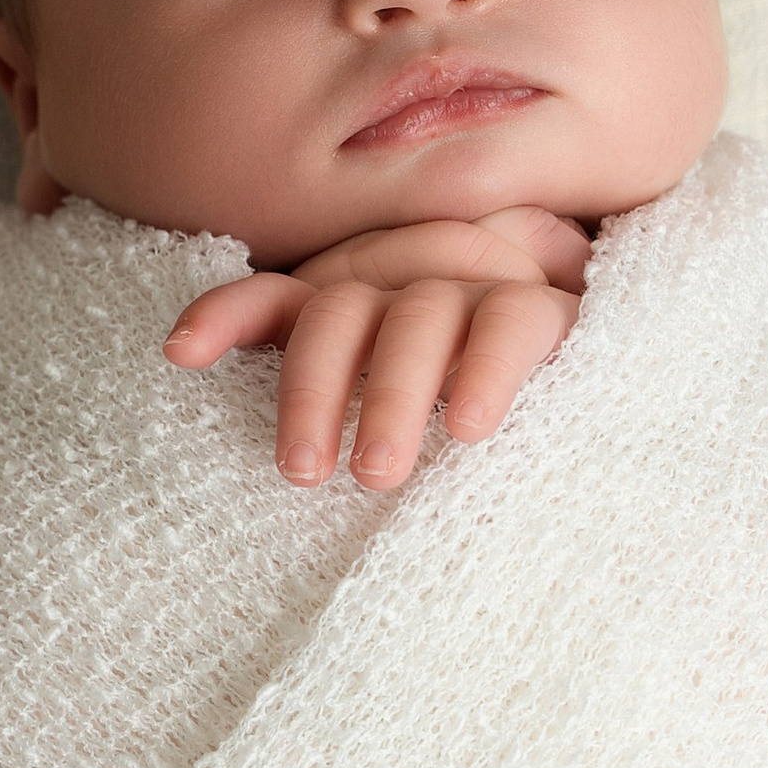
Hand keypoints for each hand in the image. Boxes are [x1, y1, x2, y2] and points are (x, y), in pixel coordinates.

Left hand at [167, 207, 588, 490]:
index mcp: (351, 312)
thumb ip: (330, 427)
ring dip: (391, 395)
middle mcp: (402, 291)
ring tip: (378, 475)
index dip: (225, 315)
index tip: (180, 353)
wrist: (587, 407)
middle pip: (337, 316)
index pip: (277, 300)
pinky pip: (508, 326)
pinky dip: (485, 371)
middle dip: (310, 391)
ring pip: (416, 320)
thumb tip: (261, 476)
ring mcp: (472, 295)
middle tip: (303, 474)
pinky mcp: (542, 311)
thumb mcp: (384, 429)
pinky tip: (469, 428)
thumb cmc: (456, 420)